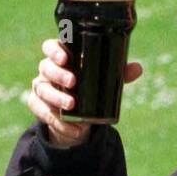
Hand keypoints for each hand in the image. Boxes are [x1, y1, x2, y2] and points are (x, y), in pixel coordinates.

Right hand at [27, 37, 142, 148]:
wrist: (76, 115)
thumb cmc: (89, 87)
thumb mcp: (103, 79)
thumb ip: (118, 73)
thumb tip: (138, 68)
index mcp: (61, 57)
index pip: (50, 47)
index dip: (54, 50)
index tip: (65, 58)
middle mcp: (47, 70)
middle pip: (45, 67)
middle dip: (58, 74)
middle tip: (73, 83)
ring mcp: (41, 88)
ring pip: (42, 90)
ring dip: (56, 98)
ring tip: (72, 106)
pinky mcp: (38, 107)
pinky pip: (42, 113)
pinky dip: (57, 122)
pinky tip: (73, 128)